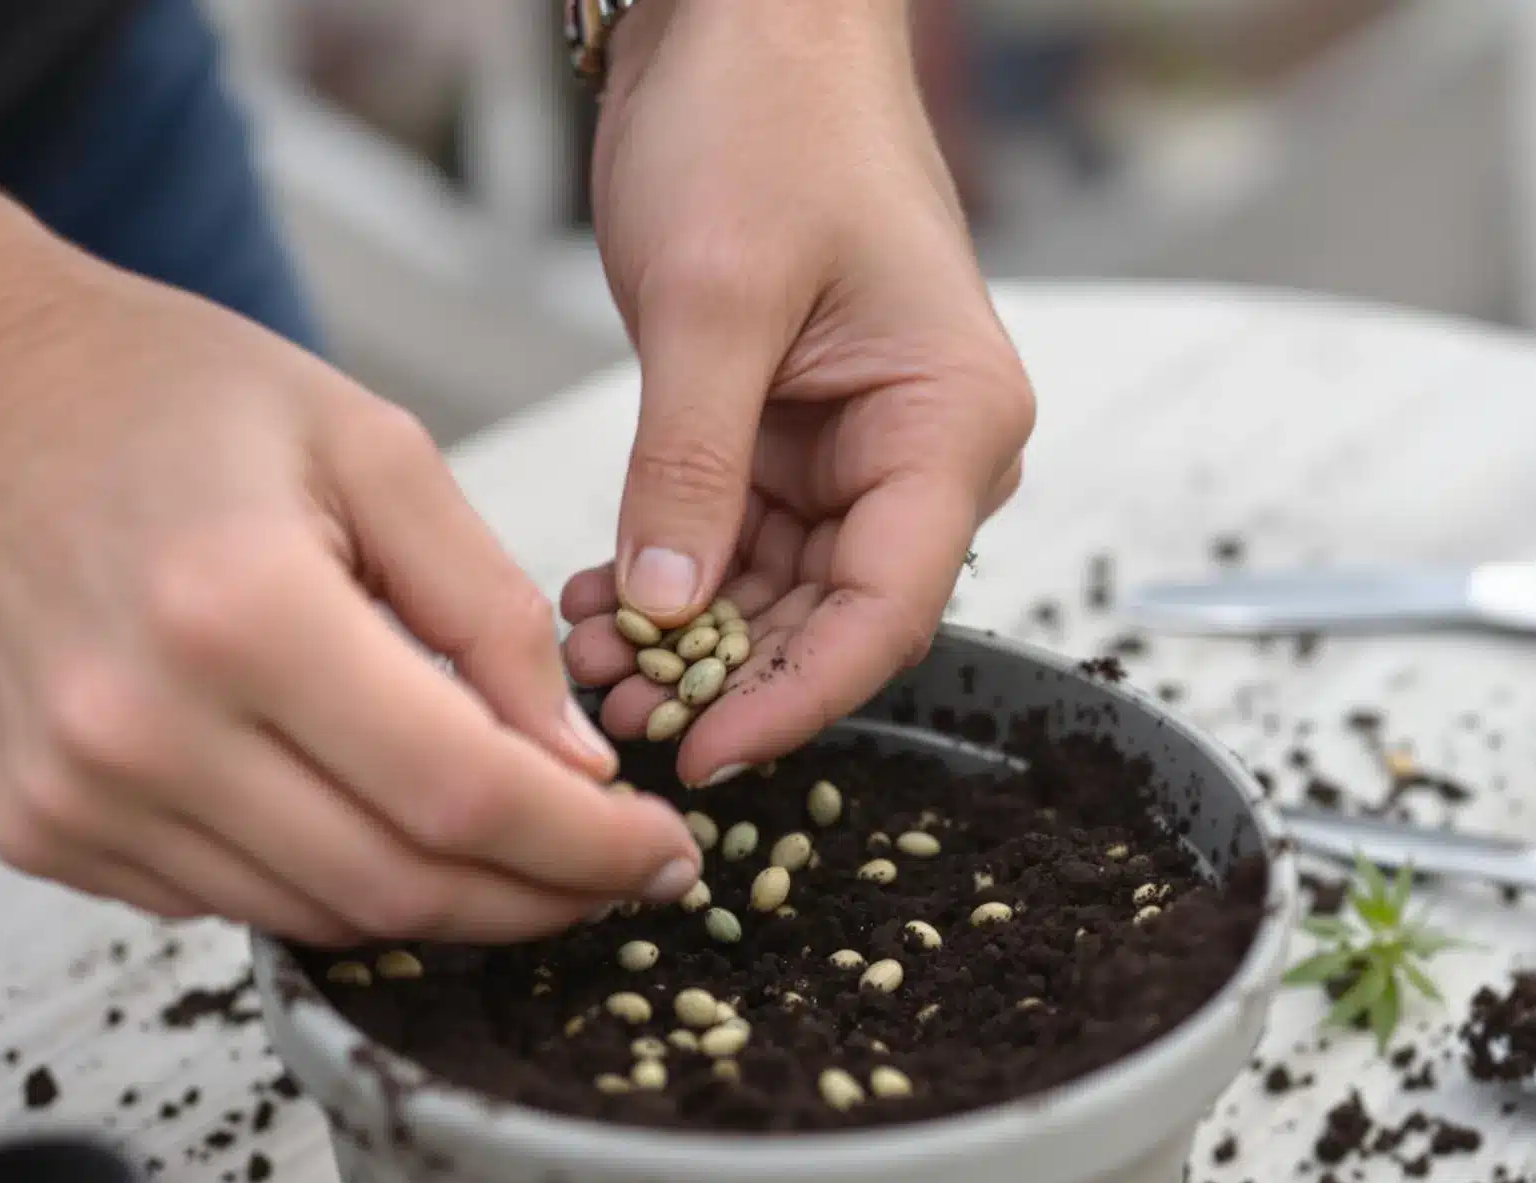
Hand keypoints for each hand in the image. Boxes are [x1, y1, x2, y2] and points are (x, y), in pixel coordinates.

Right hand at [0, 257, 703, 941]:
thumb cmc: (147, 390)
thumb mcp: (365, 444)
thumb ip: (487, 608)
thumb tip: (574, 766)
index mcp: (240, 611)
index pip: (461, 794)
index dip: (585, 849)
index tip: (665, 853)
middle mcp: (141, 730)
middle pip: (397, 886)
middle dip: (533, 896)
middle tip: (610, 873)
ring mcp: (74, 799)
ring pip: (315, 915)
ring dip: (435, 901)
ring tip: (508, 846)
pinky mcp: (34, 833)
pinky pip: (222, 902)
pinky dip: (319, 878)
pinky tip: (359, 813)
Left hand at [559, 0, 1033, 785]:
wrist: (746, 17)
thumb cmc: (769, 117)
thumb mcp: (714, 301)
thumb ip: (690, 465)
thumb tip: (668, 607)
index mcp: (952, 422)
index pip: (887, 609)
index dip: (796, 698)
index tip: (705, 754)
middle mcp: (920, 449)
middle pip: (833, 617)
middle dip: (725, 675)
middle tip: (610, 710)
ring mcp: (853, 445)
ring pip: (776, 591)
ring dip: (685, 636)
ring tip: (584, 659)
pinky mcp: (785, 432)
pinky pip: (735, 539)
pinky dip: (670, 576)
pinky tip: (596, 601)